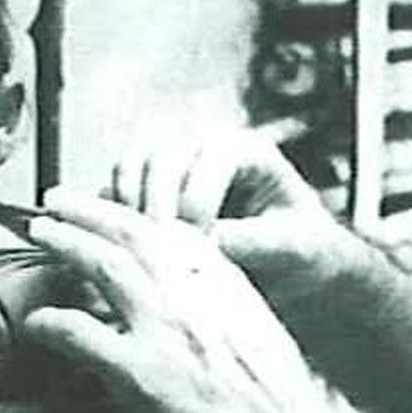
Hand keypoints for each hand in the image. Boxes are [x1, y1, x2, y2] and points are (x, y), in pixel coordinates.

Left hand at [20, 188, 356, 412]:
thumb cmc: (282, 404)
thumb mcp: (257, 328)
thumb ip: (218, 299)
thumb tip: (183, 289)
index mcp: (222, 282)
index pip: (165, 227)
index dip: (126, 210)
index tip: (102, 206)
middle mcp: (192, 293)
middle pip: (128, 231)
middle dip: (86, 210)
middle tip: (54, 202)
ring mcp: (164, 328)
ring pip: (101, 263)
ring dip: (64, 243)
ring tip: (39, 233)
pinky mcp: (140, 373)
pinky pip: (77, 332)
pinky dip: (50, 323)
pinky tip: (36, 325)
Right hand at [109, 129, 350, 296]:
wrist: (289, 266)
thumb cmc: (300, 249)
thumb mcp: (293, 245)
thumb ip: (253, 240)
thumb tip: (204, 244)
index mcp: (246, 149)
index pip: (211, 155)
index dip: (200, 197)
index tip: (199, 241)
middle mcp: (202, 146)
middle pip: (162, 155)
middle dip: (156, 202)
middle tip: (158, 248)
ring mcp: (170, 165)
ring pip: (129, 166)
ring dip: (126, 207)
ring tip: (135, 248)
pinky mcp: (145, 192)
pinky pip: (113, 194)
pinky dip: (111, 219)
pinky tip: (122, 249)